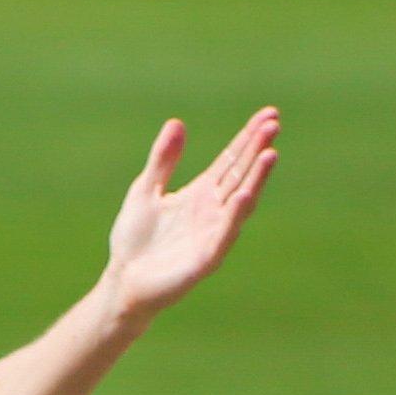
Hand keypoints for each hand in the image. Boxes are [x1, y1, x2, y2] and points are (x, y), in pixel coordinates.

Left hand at [102, 109, 278, 318]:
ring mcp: (213, 233)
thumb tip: (176, 123)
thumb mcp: (145, 191)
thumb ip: (162, 161)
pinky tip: (245, 195)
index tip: (269, 113)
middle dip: (257, 150)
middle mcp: (214, 210)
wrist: (122, 281)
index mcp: (202, 192)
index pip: (231, 159)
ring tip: (270, 153)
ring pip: (241, 201)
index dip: (249, 137)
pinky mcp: (206, 258)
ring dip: (256, 178)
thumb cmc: (134, 239)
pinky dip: (235, 215)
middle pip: (241, 174)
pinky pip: (225, 234)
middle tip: (273, 123)